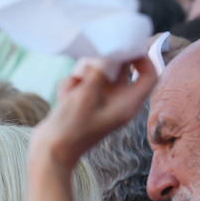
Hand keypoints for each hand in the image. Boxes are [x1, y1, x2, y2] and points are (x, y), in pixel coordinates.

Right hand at [31, 55, 158, 169]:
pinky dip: (72, 85)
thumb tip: (99, 57)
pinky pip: (82, 82)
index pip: (149, 75)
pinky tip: (63, 96)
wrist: (50, 153)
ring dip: (83, 74)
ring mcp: (100, 102)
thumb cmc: (71, 128)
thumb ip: (97, 72)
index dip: (142, 58)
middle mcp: (118, 102)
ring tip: (72, 86)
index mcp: (128, 104)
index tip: (124, 47)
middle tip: (88, 62)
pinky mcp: (84, 103)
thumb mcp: (86, 95)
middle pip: (122, 70)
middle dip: (103, 62)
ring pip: (98, 73)